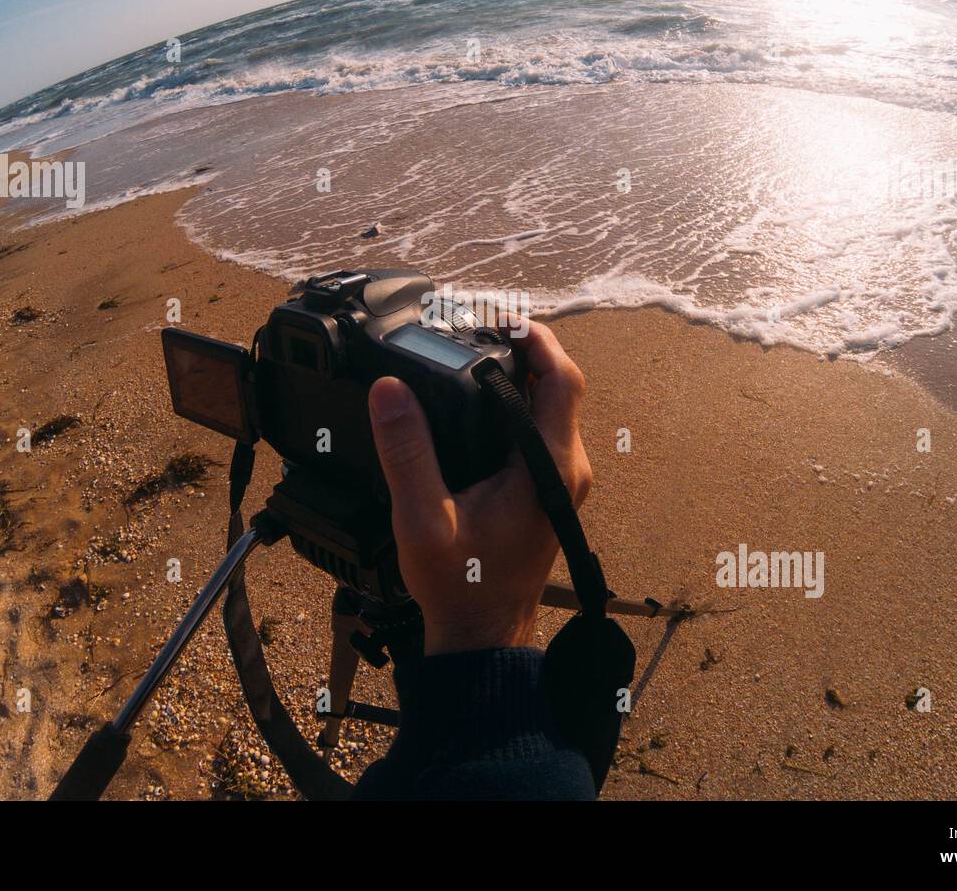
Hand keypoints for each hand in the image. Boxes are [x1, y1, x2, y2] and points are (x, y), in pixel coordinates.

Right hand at [367, 320, 591, 654]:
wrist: (481, 636)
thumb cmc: (460, 586)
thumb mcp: (423, 518)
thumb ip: (407, 452)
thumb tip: (390, 390)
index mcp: (549, 468)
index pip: (563, 380)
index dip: (538, 340)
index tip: (502, 319)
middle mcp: (566, 469)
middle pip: (561, 386)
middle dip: (524, 349)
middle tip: (478, 329)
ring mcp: (560, 481)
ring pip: (553, 407)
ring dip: (521, 376)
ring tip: (475, 354)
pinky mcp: (548, 491)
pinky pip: (542, 429)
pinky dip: (517, 403)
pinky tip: (480, 401)